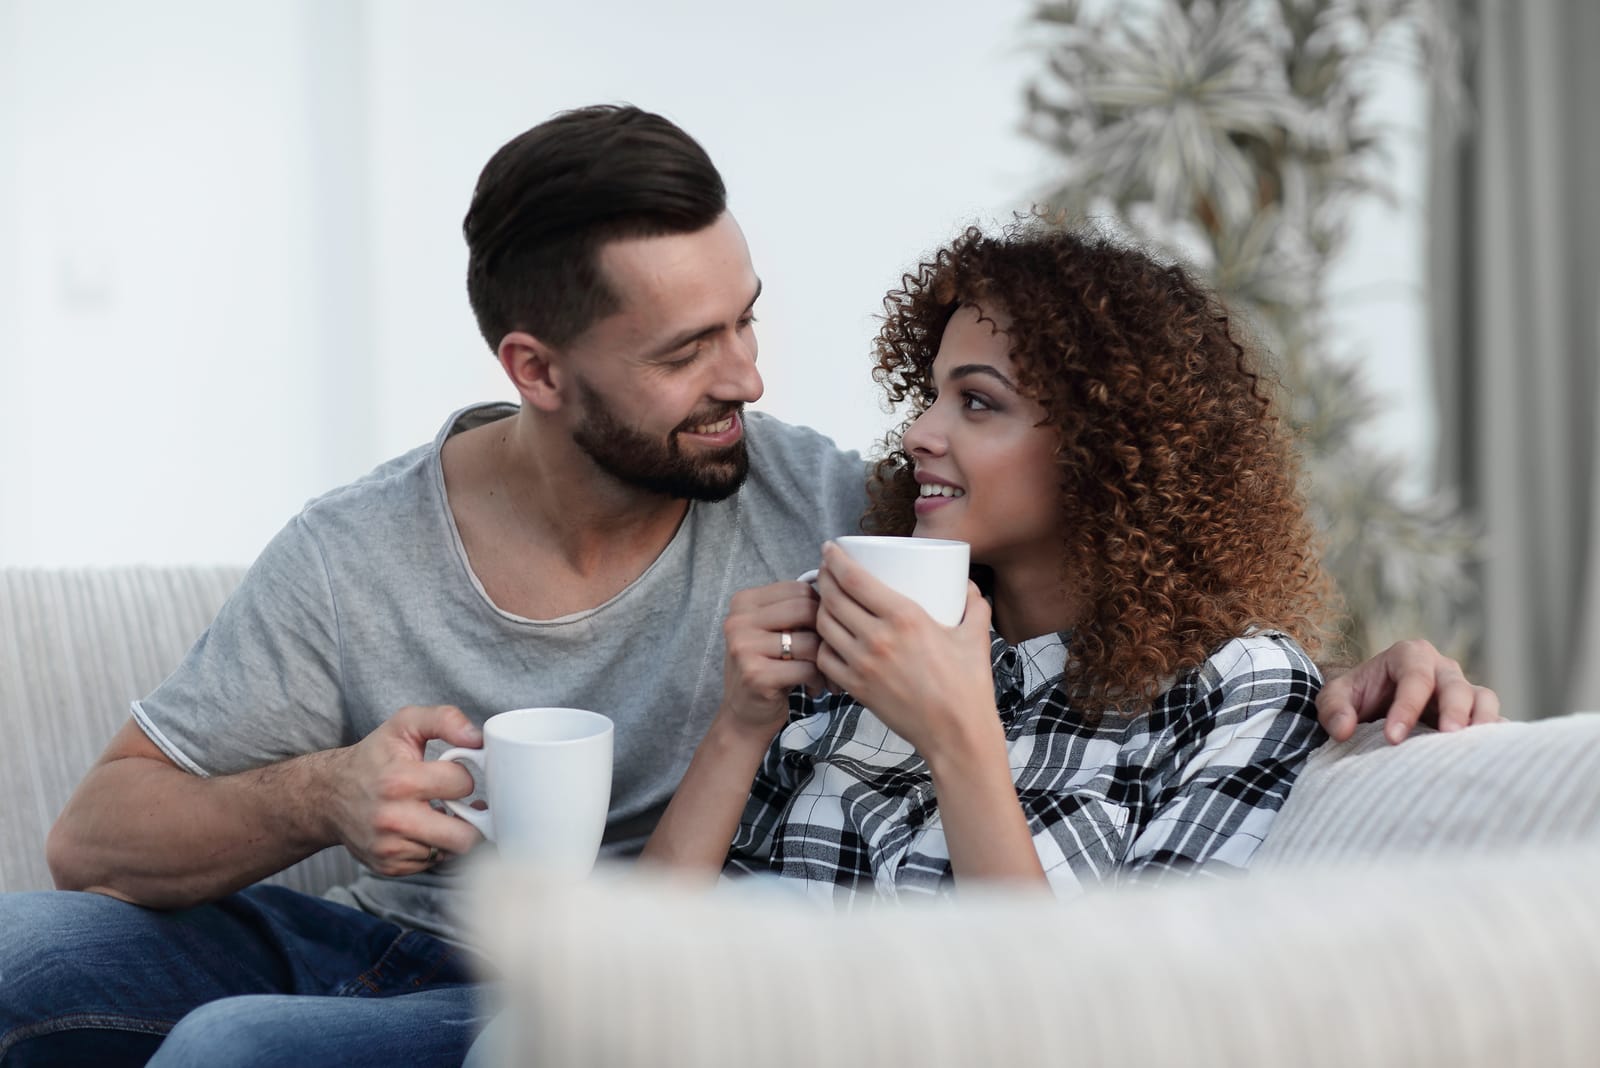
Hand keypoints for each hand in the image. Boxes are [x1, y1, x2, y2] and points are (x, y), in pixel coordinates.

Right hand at [321, 705, 485, 875]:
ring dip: (452, 834)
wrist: (329, 795)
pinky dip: (434, 847)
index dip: (463, 777)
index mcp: (400, 781)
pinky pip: (431, 863)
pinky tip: (422, 829)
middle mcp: (393, 819)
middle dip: (471, 819)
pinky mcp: (389, 866)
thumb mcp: (404, 724)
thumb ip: (445, 719)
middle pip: (465, 836)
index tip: (452, 775)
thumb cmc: (373, 758)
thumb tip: (476, 738)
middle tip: (461, 805)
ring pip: (451, 851)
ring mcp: (390, 848)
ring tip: (438, 814)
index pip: (463, 785)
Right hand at [717, 581, 827, 736]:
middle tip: (827, 651)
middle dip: (825, 632)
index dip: (819, 608)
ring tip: (823, 673)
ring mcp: (744, 648)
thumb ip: (793, 611)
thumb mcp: (770, 632)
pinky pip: (807, 668)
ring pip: (809, 641)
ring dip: (825, 660)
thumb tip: (837, 597)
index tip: (821, 630)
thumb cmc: (765, 669)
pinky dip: (819, 679)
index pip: (799, 589)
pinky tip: (813, 687)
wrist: (743, 715)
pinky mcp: (756, 675)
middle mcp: (738, 621)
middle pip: (805, 609)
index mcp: (743, 602)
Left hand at [812, 543, 995, 759]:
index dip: (834, 559)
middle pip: (832, 598)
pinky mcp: (856, 688)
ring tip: (825, 600)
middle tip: (825, 570)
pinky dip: (822, 644)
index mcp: (905, 617)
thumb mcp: (976, 635)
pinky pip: (825, 659)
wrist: (957, 734)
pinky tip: (828, 637)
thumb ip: (973, 603)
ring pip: (823, 626)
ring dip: (819, 608)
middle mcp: (878, 638)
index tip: (829, 548)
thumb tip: (967, 584)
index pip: (854, 579)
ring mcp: (862, 665)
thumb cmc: (968, 684)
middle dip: (823, 578)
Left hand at [1317, 639, 1502, 744]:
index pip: (1414, 678)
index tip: (1393, 738)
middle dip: (1453, 711)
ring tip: (1474, 747)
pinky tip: (1491, 755)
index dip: (1407, 707)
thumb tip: (1343, 730)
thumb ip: (1333, 709)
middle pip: (1455, 686)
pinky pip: (1493, 719)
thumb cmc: (1356, 698)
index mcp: (1408, 656)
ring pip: (1483, 698)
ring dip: (1482, 721)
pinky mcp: (1473, 713)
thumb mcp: (1334, 697)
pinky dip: (1494, 735)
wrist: (1372, 705)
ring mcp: (1461, 689)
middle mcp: (1440, 669)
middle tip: (1447, 736)